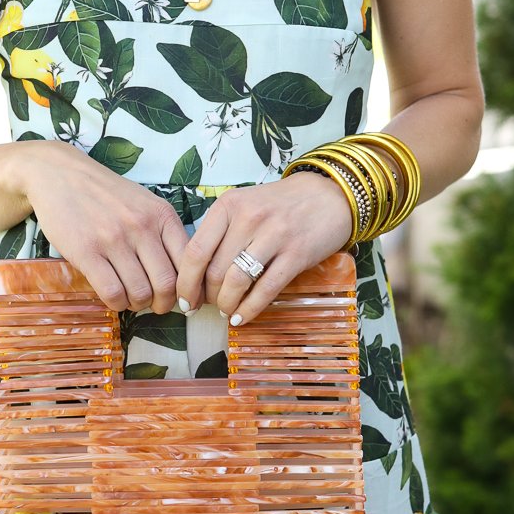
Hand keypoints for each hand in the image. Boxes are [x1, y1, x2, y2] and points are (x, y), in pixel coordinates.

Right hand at [13, 141, 187, 311]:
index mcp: (162, 215)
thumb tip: (183, 275)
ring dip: (137, 305)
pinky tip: (113, 296)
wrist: (60, 174)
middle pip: (166, 284)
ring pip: (140, 293)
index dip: (188, 289)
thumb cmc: (105, 194)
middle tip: (154, 305)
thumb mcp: (144, 203)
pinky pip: (112, 292)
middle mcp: (141, 226)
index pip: (189, 262)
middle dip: (163, 304)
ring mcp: (114, 239)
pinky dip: (116, 303)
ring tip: (130, 298)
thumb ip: (163, 233)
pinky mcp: (87, 251)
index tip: (181, 299)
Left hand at [174, 170, 354, 325]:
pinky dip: (250, 309)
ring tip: (226, 311)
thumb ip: (221, 232)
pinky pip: (266, 289)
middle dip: (207, 297)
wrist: (329, 196)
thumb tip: (196, 274)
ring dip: (227, 304)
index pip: (195, 251)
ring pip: (237, 282)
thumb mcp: (245, 205)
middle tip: (208, 307)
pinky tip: (242, 318)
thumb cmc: (281, 204)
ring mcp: (274, 236)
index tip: (184, 299)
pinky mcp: (296, 255)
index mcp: (229, 205)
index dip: (186, 282)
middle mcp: (249, 218)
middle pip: (215, 271)